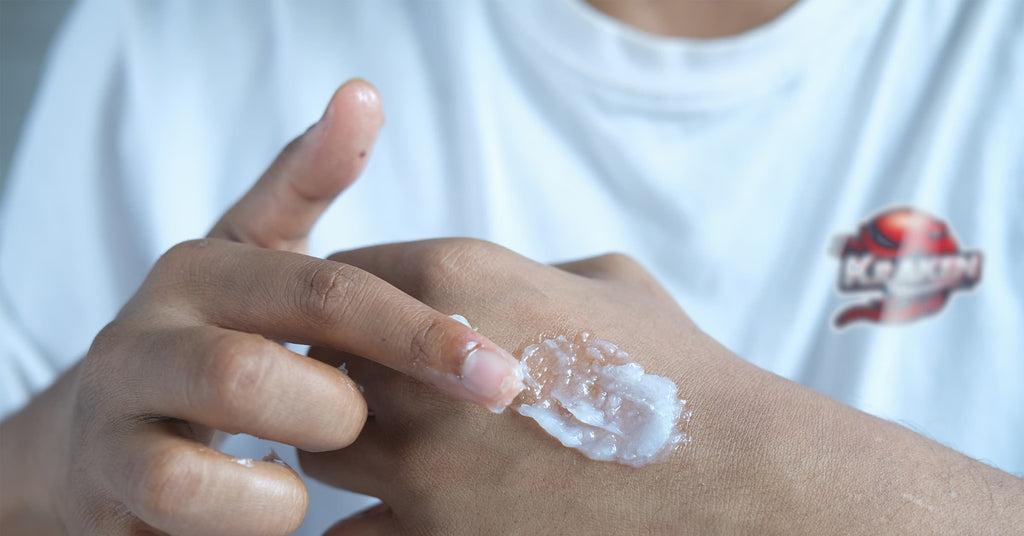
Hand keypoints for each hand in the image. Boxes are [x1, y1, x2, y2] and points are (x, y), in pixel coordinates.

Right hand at [0, 82, 520, 535]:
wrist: (104, 436)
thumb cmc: (215, 340)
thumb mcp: (258, 259)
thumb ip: (306, 181)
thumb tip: (362, 94)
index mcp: (206, 269)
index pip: (328, 290)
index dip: (421, 336)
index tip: (499, 377)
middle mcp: (150, 329)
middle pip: (258, 370)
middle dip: (345, 407)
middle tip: (370, 426)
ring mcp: (121, 408)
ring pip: (206, 445)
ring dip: (292, 455)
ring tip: (313, 460)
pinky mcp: (110, 481)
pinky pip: (185, 500)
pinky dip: (253, 509)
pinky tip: (275, 499)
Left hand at [301, 239, 1023, 535]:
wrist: (725, 467)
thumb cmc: (673, 365)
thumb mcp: (603, 279)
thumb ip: (525, 270)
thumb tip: (494, 288)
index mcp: (455, 273)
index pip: (340, 278)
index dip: (350, 306)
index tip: (369, 327)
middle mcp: (416, 359)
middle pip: (315, 359)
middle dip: (340, 372)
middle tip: (378, 390)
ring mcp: (418, 454)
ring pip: (322, 443)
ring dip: (350, 443)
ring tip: (405, 449)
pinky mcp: (432, 532)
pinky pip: (348, 528)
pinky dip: (370, 518)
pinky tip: (417, 506)